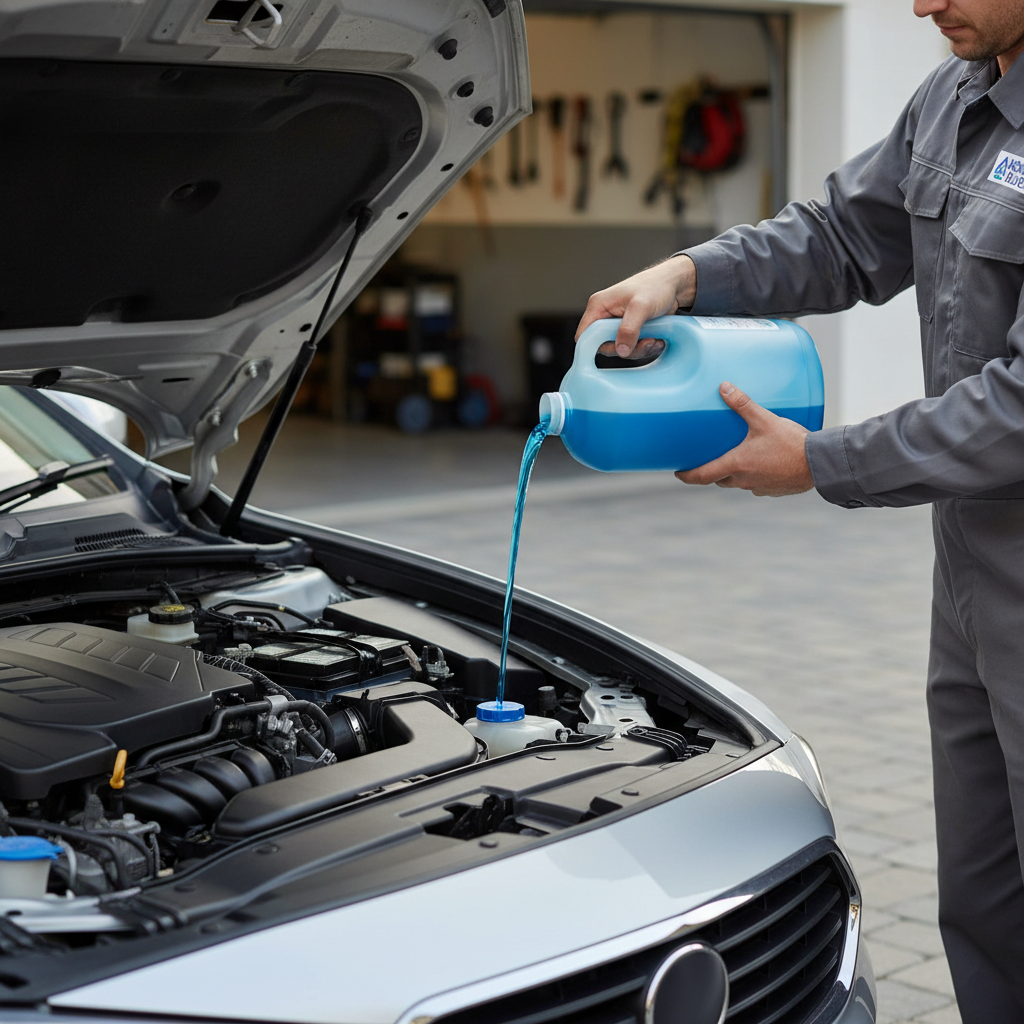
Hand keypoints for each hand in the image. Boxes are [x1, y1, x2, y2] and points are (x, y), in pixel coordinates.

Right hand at [576, 254, 696, 357]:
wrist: (675, 285)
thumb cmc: (656, 286)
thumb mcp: (641, 306)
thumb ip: (629, 329)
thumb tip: (621, 350)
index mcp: (599, 306)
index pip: (584, 335)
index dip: (593, 347)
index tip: (615, 351)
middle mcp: (605, 316)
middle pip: (604, 346)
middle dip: (626, 349)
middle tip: (645, 343)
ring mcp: (618, 325)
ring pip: (620, 349)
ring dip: (639, 350)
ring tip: (655, 340)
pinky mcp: (630, 331)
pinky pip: (632, 347)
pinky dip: (645, 348)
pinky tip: (657, 340)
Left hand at [675, 382, 813, 496]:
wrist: (819, 465)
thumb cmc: (791, 444)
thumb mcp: (764, 420)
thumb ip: (743, 404)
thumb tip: (724, 387)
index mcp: (736, 465)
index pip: (702, 476)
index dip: (687, 475)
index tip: (678, 472)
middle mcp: (743, 480)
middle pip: (719, 478)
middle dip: (711, 471)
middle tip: (707, 459)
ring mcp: (758, 487)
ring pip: (737, 482)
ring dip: (733, 473)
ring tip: (734, 457)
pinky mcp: (773, 490)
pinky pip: (756, 484)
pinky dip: (753, 475)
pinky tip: (761, 463)